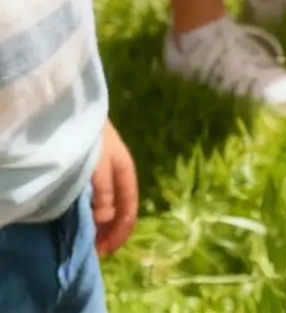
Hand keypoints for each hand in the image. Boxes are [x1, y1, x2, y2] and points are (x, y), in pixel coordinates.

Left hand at [91, 120, 136, 255]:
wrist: (77, 113)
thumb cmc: (92, 139)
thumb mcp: (99, 165)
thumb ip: (103, 192)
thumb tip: (107, 219)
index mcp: (126, 172)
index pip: (129, 208)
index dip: (121, 231)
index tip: (105, 251)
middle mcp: (119, 175)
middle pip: (121, 208)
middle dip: (111, 231)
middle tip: (95, 250)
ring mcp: (107, 173)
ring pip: (110, 205)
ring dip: (103, 224)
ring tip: (90, 239)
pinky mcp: (94, 171)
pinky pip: (99, 198)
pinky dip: (94, 213)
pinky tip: (85, 219)